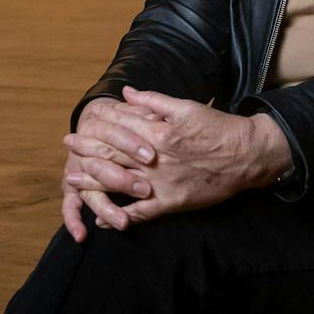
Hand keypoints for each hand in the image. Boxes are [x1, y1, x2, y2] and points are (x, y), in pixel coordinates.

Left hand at [60, 87, 290, 233]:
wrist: (245, 155)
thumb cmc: (216, 128)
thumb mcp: (185, 107)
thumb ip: (153, 101)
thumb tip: (127, 93)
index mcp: (157, 134)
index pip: (117, 130)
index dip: (96, 129)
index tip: (78, 128)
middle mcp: (155, 161)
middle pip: (112, 157)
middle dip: (87, 153)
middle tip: (68, 152)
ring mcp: (161, 184)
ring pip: (120, 184)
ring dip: (94, 183)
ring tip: (73, 181)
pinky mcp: (171, 203)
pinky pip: (140, 214)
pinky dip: (120, 217)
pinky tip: (102, 219)